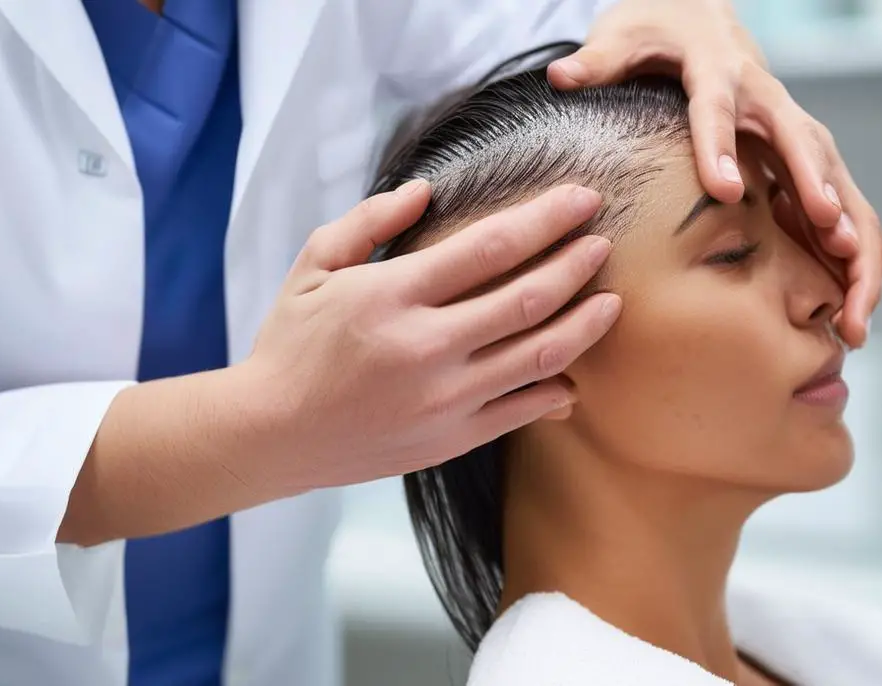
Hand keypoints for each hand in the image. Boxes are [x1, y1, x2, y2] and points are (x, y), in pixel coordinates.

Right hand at [240, 181, 620, 489]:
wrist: (270, 434)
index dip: (546, 218)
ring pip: (540, 356)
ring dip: (585, 324)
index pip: (490, 247)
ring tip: (611, 302)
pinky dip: (558, 388)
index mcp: (392, 296)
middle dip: (578, 263)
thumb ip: (368, 222)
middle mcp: (426, 347)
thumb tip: (427, 190)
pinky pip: (523, 411)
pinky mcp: (450, 439)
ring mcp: (444, 399)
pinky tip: (575, 370)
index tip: (581, 200)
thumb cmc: (290, 344)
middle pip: (528, 297)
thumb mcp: (313, 267)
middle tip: (603, 242)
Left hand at [547, 0, 881, 347]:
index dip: (721, 145)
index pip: (719, 108)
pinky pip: (841, 216)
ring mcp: (795, 137)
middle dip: (823, 195)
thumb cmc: (660, 34)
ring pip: (841, 190)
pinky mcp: (804, 168)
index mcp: (720, 74)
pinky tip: (853, 317)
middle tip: (835, 243)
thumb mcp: (626, 36)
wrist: (700, 21)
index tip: (725, 189)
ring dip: (856, 250)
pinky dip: (853, 264)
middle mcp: (770, 105)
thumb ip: (599, 60)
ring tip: (855, 316)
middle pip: (807, 149)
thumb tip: (562, 73)